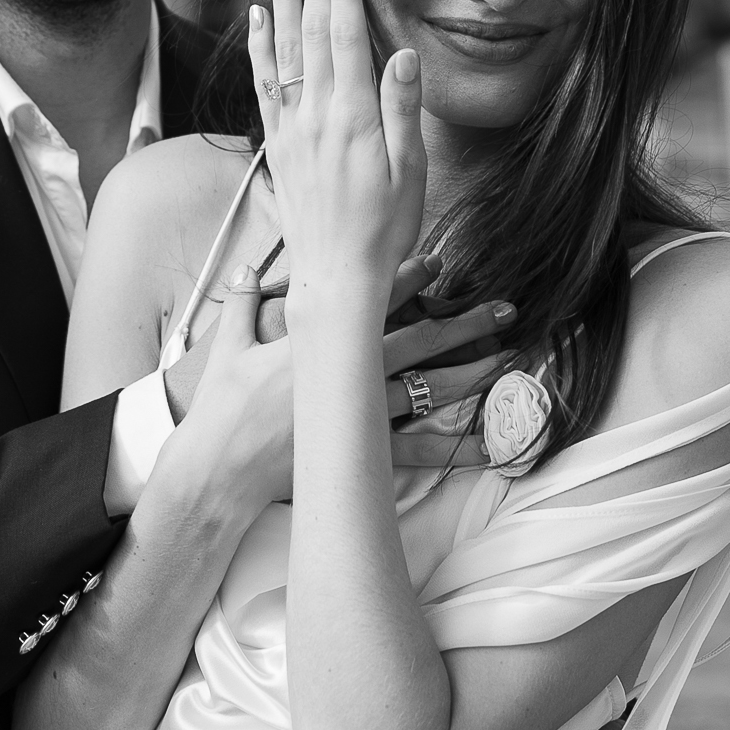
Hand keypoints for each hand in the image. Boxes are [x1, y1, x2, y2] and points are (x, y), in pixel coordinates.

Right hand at [167, 262, 517, 465]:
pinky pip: (417, 450)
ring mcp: (359, 414)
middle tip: (505, 309)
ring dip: (471, 373)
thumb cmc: (222, 409)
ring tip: (508, 359)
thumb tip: (246, 267)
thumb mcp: (229, 349)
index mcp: (319, 342)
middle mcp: (348, 374)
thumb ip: (242, 303)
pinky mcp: (360, 452)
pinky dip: (452, 450)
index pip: (370, 300)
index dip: (407, 277)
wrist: (221, 469)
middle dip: (464, 323)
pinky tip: (487, 447)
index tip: (441, 259)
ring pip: (428, 389)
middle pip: (418, 341)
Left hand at [247, 0, 426, 341]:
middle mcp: (315, 115)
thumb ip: (403, 110)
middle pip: (311, 31)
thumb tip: (404, 54)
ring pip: (283, 49)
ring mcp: (291, 128)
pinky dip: (258, 47)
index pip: (345, 37)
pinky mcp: (277, 144)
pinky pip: (263, 85)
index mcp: (353, 118)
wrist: (337, 279)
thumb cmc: (386, 229)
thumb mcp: (410, 172)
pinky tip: (256, 17)